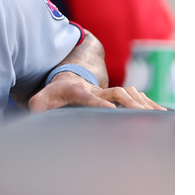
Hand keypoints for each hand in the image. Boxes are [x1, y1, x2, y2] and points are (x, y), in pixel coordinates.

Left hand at [28, 71, 167, 112]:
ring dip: (142, 102)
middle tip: (141, 113)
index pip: (89, 96)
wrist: (67, 80)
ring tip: (156, 114)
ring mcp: (106, 90)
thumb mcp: (41, 99)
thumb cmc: (54, 93)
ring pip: (128, 93)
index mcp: (77, 91)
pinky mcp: (114, 95)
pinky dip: (147, 103)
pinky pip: (134, 96)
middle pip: (115, 92)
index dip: (99, 101)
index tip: (110, 108)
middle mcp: (95, 89)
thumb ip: (37, 105)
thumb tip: (35, 112)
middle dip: (128, 102)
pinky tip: (160, 112)